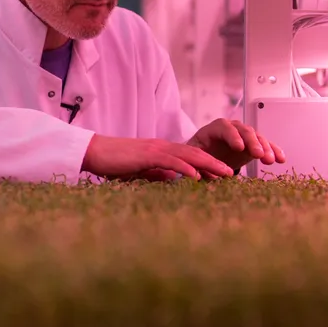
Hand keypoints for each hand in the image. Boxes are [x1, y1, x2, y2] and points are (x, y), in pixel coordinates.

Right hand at [82, 135, 234, 181]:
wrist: (94, 152)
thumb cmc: (113, 163)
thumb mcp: (139, 171)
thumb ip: (155, 173)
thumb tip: (172, 180)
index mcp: (161, 151)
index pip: (190, 158)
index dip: (208, 166)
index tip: (222, 177)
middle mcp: (162, 147)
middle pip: (195, 153)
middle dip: (216, 163)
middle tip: (233, 174)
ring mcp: (156, 149)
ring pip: (189, 155)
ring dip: (209, 164)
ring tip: (226, 173)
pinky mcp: (147, 155)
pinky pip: (171, 161)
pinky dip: (186, 168)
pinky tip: (198, 176)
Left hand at [187, 118, 284, 171]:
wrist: (206, 153)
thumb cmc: (199, 152)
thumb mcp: (193, 155)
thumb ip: (196, 161)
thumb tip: (200, 174)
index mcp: (215, 128)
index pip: (225, 128)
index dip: (233, 137)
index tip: (239, 148)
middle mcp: (232, 129)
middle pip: (245, 131)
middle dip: (253, 142)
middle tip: (259, 154)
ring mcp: (245, 136)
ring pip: (257, 138)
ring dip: (265, 148)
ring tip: (270, 160)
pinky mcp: (254, 145)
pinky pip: (266, 146)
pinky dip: (274, 151)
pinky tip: (281, 159)